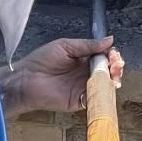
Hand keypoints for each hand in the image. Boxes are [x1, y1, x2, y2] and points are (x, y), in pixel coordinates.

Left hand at [5, 36, 123, 115]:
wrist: (25, 79)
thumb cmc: (41, 60)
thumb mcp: (66, 46)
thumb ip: (88, 45)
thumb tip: (110, 40)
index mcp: (83, 59)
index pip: (104, 57)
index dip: (111, 55)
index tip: (113, 52)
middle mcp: (86, 74)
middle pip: (108, 71)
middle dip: (116, 66)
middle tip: (115, 62)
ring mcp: (84, 88)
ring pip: (106, 84)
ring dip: (113, 78)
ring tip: (113, 71)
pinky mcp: (80, 101)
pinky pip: (96, 98)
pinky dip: (104, 92)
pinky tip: (105, 85)